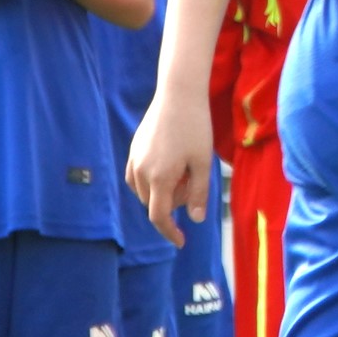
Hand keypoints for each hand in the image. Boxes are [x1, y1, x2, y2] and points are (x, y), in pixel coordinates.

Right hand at [127, 90, 214, 247]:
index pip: (159, 217)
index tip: (181, 242)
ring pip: (143, 192)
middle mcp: (141, 171)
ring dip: (162, 193)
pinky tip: (168, 168)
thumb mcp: (204, 163)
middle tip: (194, 180)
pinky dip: (150, 182)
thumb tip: (194, 220)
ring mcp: (134, 159)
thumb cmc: (196, 128)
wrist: (178, 94)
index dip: (170, 233)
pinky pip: (136, 177)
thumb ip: (198, 193)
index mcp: (160, 178)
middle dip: (173, 203)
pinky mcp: (133, 149)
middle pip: (154, 204)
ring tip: (183, 171)